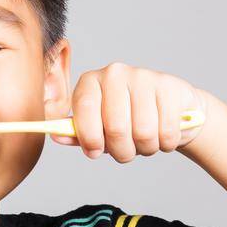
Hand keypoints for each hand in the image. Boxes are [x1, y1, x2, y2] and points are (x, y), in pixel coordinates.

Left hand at [50, 62, 208, 161]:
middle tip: (125, 152)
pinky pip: (166, 132)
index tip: (94, 152)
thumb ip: (77, 132)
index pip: (84, 107)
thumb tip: (56, 135)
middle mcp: (115, 74)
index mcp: (91, 81)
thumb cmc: (128, 120)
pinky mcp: (170, 87)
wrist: (170, 110)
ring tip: (145, 141)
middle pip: (116, 127)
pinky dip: (166, 143)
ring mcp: (144, 77)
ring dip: (145, 148)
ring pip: (143, 133)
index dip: (89, 136)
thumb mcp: (98, 126)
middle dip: (121, 151)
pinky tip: (163, 134)